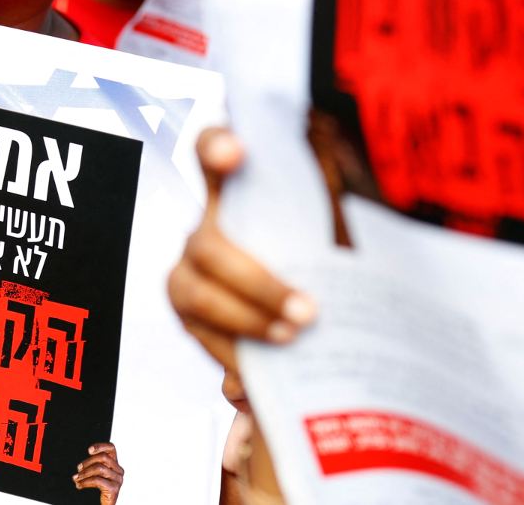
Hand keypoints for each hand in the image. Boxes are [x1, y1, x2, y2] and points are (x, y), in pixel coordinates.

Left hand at [74, 441, 123, 503]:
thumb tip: (81, 464)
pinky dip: (86, 482)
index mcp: (115, 464)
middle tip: (78, 468)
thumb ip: (94, 465)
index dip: (101, 446)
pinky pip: (97, 480)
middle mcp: (118, 470)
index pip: (111, 448)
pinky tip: (79, 485)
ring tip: (76, 478)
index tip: (89, 450)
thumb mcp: (97, 475)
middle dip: (88, 462)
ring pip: (99, 468)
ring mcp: (118, 480)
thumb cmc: (99, 490)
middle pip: (104, 457)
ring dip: (85, 473)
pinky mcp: (114, 489)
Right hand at [167, 129, 316, 373]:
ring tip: (292, 341)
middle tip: (307, 312)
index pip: (211, 150)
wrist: (317, 320)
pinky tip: (264, 377)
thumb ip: (331, 190)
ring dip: (246, 321)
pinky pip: (203, 339)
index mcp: (236, 193)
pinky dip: (236, 358)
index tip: (236, 150)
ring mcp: (188, 274)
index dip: (216, 146)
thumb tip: (330, 148)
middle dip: (257, 283)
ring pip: (198, 297)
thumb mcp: (335, 225)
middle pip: (209, 247)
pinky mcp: (190, 319)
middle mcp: (203, 230)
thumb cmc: (325, 260)